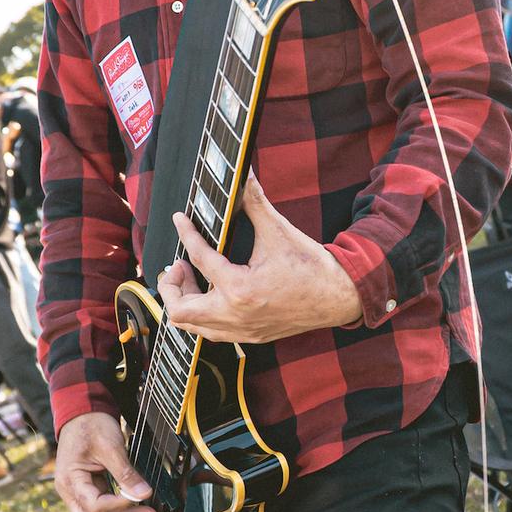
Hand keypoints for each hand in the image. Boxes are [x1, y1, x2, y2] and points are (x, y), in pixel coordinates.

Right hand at [53, 409, 156, 511]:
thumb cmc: (91, 424)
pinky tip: (137, 508)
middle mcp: (69, 491)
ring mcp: (77, 492)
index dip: (118, 506)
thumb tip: (144, 494)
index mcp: (70, 479)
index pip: (94, 505)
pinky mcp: (88, 489)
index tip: (140, 497)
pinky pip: (101, 508)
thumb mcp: (110, 446)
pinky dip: (118, 511)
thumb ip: (126, 473)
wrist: (82, 412)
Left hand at [159, 174, 362, 344]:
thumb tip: (244, 174)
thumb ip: (254, 202)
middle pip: (179, 311)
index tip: (180, 220)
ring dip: (186, 302)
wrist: (339, 297)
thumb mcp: (279, 231)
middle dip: (172, 285)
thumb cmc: (311, 266)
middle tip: (181, 264)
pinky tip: (212, 292)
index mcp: (240, 289)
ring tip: (194, 277)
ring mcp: (242, 331)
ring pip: (192, 327)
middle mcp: (236, 315)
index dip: (186, 234)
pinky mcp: (250, 337)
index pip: (199, 259)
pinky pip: (212, 332)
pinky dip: (203, 314)